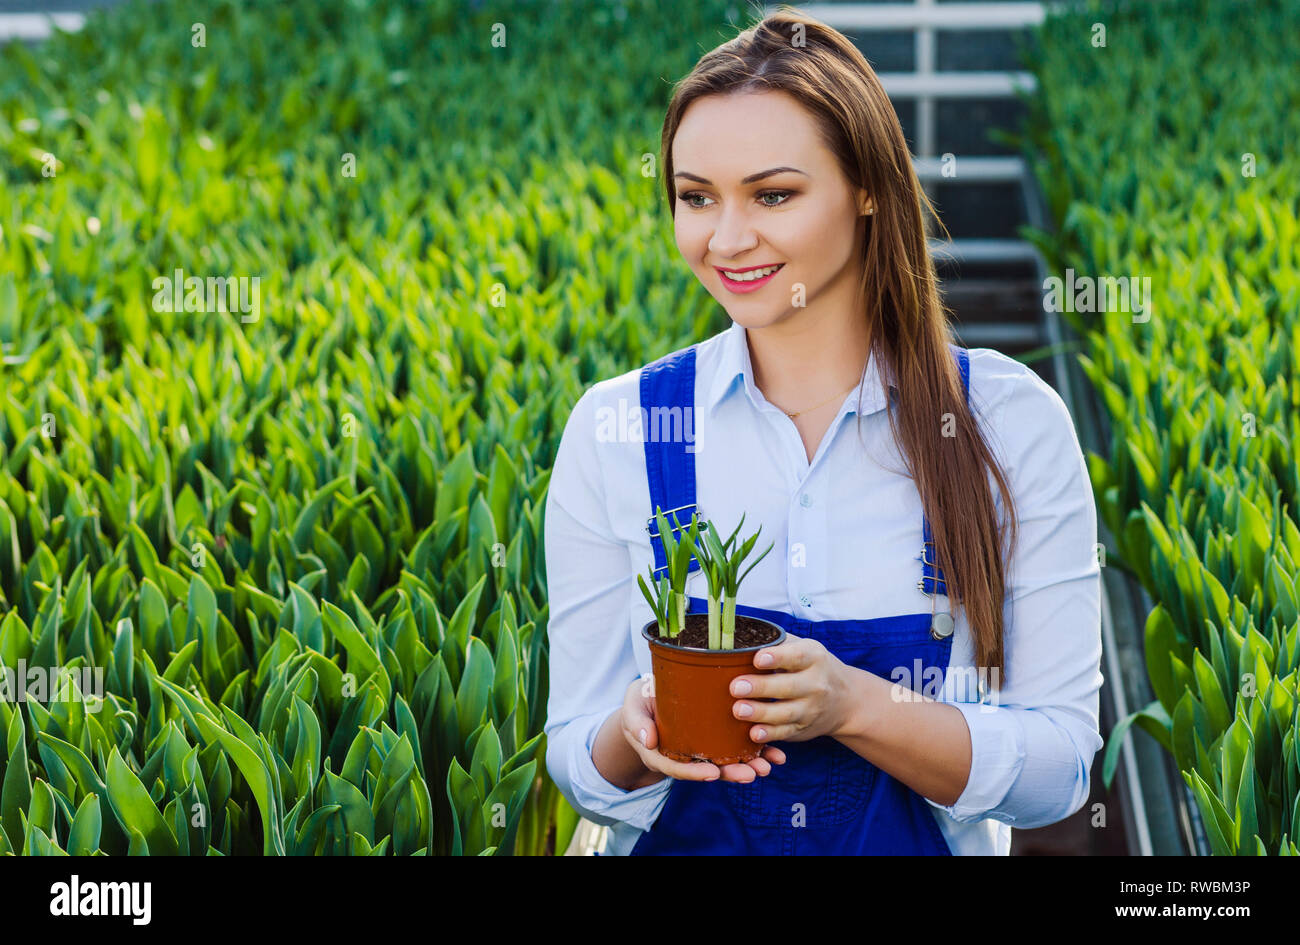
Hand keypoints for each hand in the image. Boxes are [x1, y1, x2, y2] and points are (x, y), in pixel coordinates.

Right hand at [621, 675, 785, 783]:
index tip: (712, 773)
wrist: (648, 701)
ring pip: (725, 763)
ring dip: (748, 765)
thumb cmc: (639, 704)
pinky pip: (736, 749)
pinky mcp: (715, 740)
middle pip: (708, 770)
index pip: (678, 768)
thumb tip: (647, 740)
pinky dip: (756, 751)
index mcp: (661, 754)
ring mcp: (701, 750)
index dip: (695, 772)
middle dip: (731, 773)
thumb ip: (637, 723)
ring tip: (768, 765)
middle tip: (752, 773)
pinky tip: (776, 753)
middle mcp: (684, 757)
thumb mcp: (632, 709)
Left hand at [730, 633, 854, 743]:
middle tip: (736, 687)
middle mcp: (816, 684)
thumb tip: (739, 638)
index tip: (757, 659)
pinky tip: (754, 733)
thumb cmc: (810, 666)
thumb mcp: (803, 648)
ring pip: (786, 713)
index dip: (777, 657)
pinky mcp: (803, 728)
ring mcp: (810, 709)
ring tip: (738, 709)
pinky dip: (770, 734)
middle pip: (788, 686)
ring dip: (761, 713)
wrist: (845, 700)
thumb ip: (777, 643)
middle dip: (761, 687)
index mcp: (814, 657)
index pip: (797, 656)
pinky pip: (786, 732)